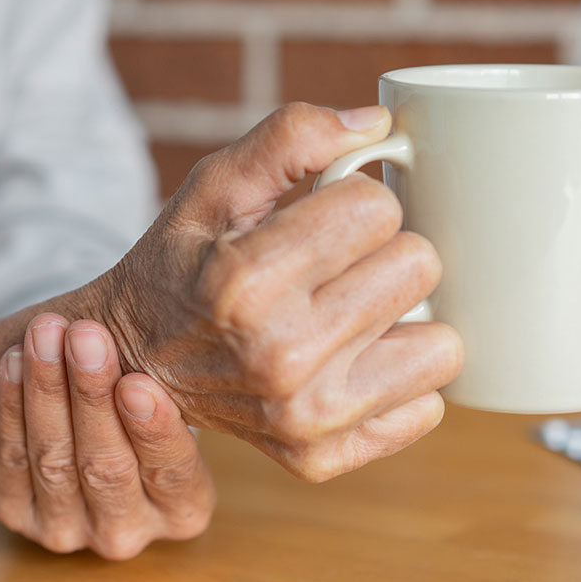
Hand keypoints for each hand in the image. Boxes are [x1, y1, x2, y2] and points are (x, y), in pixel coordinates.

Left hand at [0, 314, 213, 558]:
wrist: (86, 426)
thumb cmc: (143, 401)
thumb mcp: (173, 398)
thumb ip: (176, 380)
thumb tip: (197, 323)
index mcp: (184, 510)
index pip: (172, 474)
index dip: (153, 431)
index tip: (137, 382)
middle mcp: (126, 532)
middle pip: (106, 468)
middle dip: (92, 396)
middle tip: (85, 337)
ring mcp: (67, 530)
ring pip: (54, 461)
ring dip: (47, 391)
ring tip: (46, 334)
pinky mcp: (15, 514)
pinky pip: (10, 461)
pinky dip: (11, 407)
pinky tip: (15, 360)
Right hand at [88, 102, 463, 481]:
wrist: (137, 361)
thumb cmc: (182, 264)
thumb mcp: (214, 186)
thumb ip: (291, 138)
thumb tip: (377, 124)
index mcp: (246, 281)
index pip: (379, 208)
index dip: (357, 201)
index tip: (323, 219)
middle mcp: (280, 357)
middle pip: (419, 267)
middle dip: (386, 253)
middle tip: (340, 266)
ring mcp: (306, 418)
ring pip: (443, 345)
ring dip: (405, 320)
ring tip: (354, 314)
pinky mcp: (324, 456)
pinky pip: (428, 406)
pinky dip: (398, 379)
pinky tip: (352, 362)